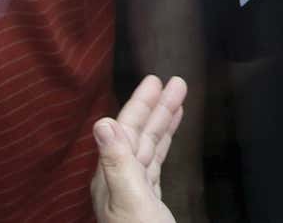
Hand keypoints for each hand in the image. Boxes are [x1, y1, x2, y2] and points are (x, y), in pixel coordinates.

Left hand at [90, 75, 186, 222]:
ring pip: (150, 147)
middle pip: (139, 135)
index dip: (140, 104)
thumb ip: (117, 162)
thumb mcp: (132, 201)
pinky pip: (156, 163)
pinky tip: (170, 135)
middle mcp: (119, 181)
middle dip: (156, 107)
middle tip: (174, 82)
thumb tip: (102, 122)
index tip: (155, 80)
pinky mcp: (148, 203)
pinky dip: (166, 144)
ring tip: (179, 98)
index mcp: (111, 177)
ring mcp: (133, 192)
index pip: (126, 131)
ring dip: (164, 121)